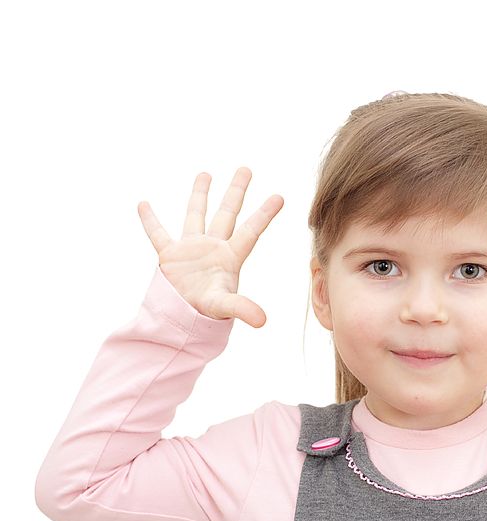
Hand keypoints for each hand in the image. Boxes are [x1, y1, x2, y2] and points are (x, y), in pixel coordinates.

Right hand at [137, 167, 283, 327]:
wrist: (181, 322)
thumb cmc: (207, 313)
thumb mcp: (224, 307)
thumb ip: (241, 308)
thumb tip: (262, 321)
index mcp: (230, 257)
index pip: (251, 230)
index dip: (265, 214)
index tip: (280, 196)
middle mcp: (213, 248)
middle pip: (227, 213)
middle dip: (236, 191)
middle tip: (246, 169)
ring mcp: (191, 249)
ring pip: (196, 215)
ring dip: (200, 195)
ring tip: (206, 173)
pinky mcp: (169, 256)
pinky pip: (158, 234)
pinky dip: (150, 220)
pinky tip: (143, 203)